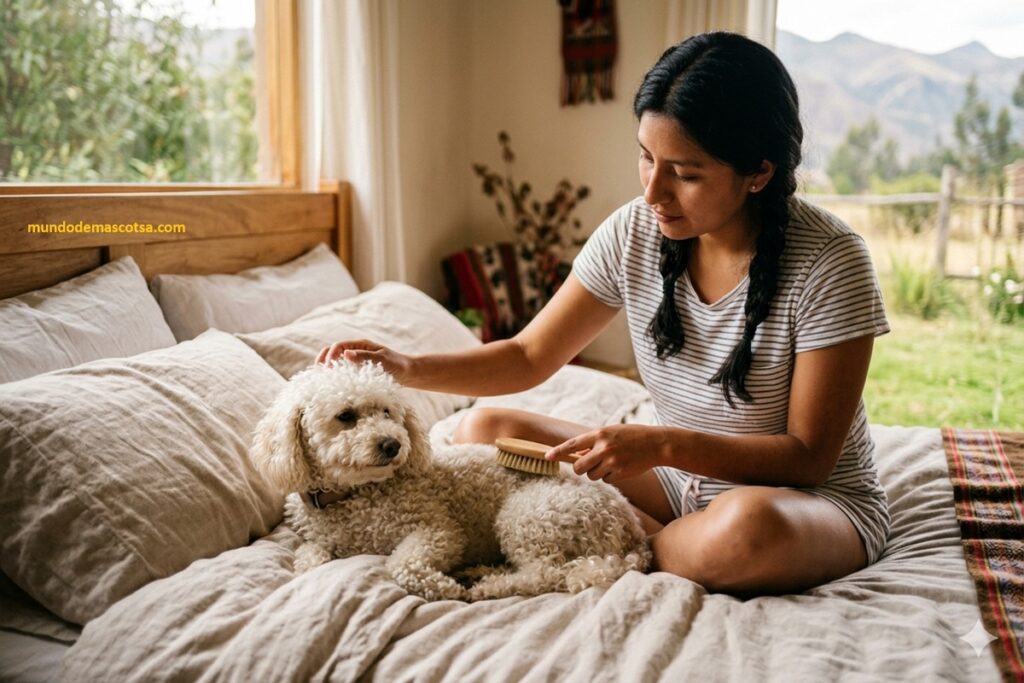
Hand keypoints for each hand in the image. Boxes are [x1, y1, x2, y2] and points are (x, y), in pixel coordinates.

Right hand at [315, 340, 412, 382]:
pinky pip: (342, 370)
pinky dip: (335, 375)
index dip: (331, 355)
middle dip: (324, 359)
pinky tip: (331, 383)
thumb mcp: (382, 360)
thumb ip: (365, 357)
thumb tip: (345, 354)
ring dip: (327, 367)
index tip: (328, 367)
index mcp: (361, 345)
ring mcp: (356, 361)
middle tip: (319, 371)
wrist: (408, 373)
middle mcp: (356, 351)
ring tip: (321, 377)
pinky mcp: (357, 371)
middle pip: (333, 351)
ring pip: (336, 361)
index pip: (339, 346)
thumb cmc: (397, 365)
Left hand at [545, 424, 669, 483]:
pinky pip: (606, 480)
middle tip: (586, 466)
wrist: (656, 444)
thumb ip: (594, 443)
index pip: (573, 444)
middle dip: (580, 469)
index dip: (558, 451)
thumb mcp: (611, 432)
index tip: (547, 457)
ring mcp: (612, 462)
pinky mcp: (620, 473)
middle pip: (579, 467)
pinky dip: (609, 477)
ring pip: (591, 475)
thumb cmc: (631, 436)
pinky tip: (620, 468)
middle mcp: (604, 448)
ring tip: (610, 463)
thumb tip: (577, 456)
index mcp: (599, 434)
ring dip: (597, 473)